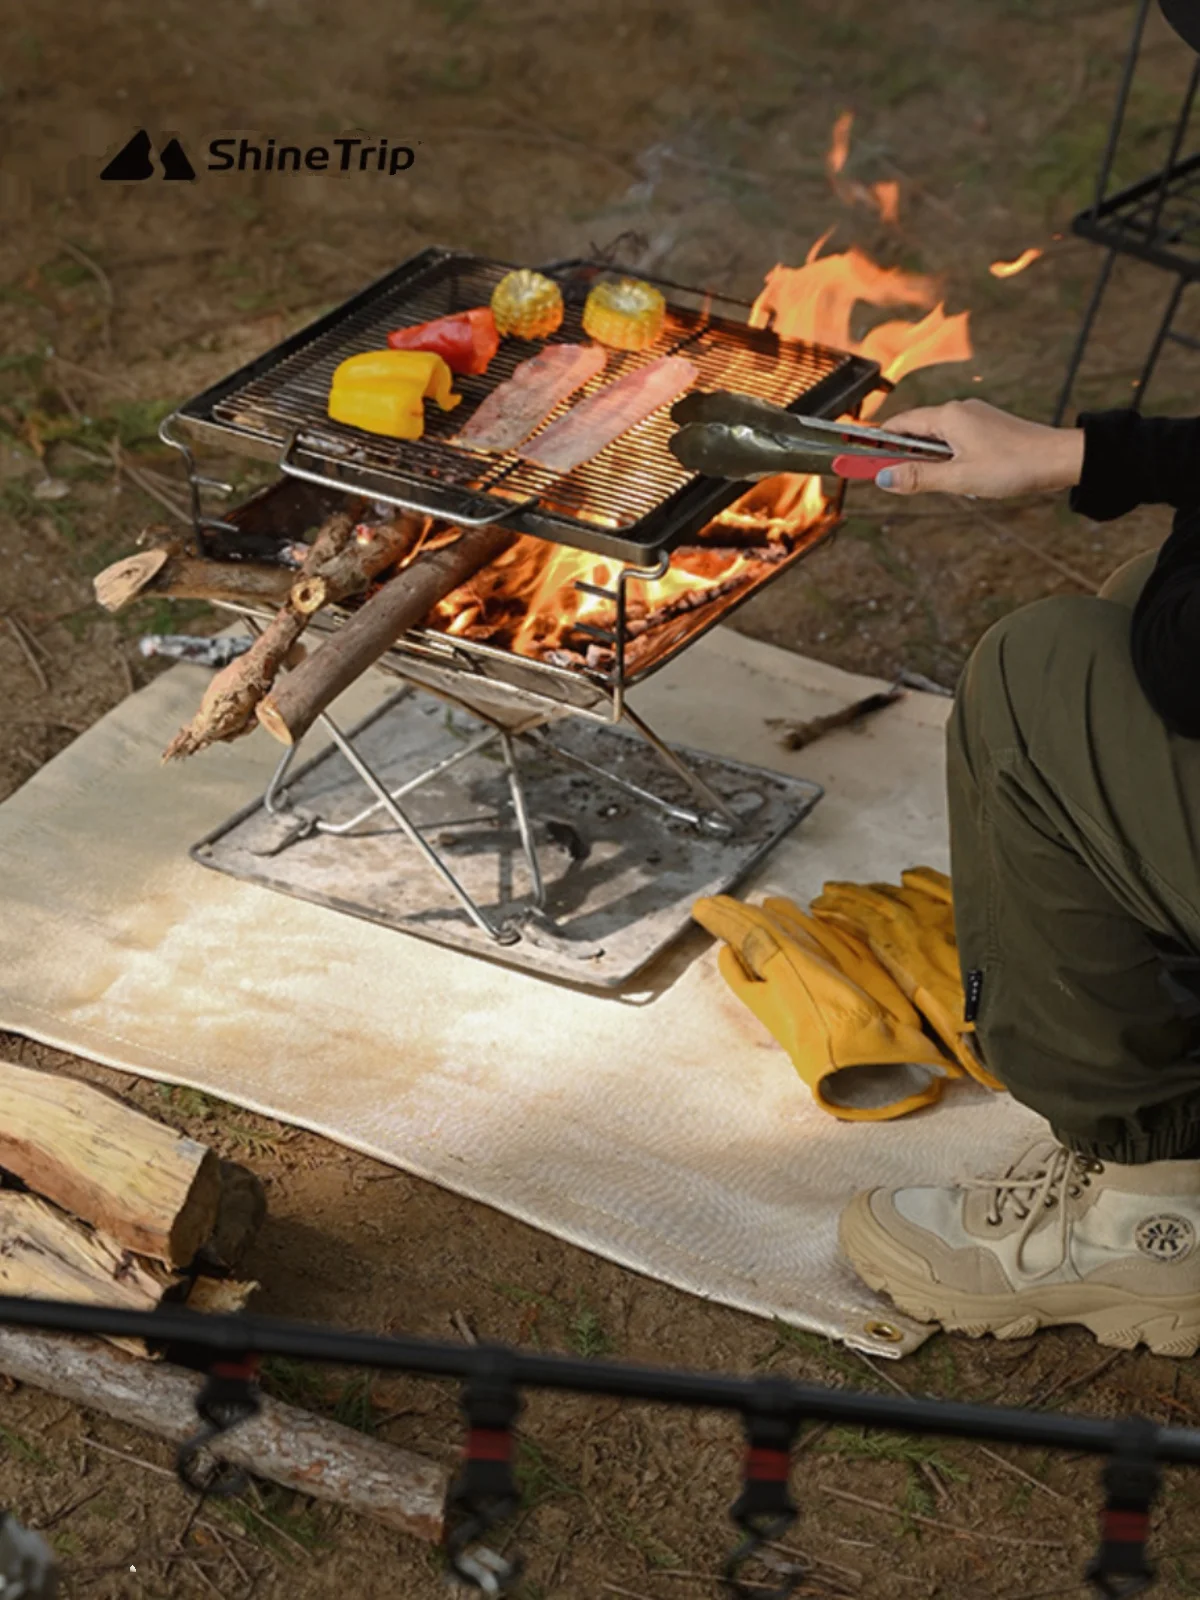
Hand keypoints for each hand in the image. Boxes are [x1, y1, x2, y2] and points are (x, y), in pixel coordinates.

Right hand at [874, 398, 1084, 498]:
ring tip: (941, 484)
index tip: (853, 455)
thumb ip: (919, 478)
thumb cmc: (1014, 466)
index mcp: (947, 416)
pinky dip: (946, 458)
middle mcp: (958, 410)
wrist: (1060, 459)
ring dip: (927, 461)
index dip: (874, 443)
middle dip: (900, 456)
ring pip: (935, 439)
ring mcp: (974, 417)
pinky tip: (960, 477)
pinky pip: (954, 441)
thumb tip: (883, 479)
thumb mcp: (960, 478)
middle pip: (914, 431)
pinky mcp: (987, 427)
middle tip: (888, 480)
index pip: (898, 426)